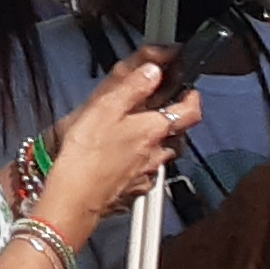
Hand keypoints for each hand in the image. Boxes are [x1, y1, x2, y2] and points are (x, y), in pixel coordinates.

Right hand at [34, 52, 200, 244]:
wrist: (75, 197)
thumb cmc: (87, 151)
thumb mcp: (105, 107)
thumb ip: (133, 87)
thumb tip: (154, 71)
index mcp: (153, 129)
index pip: (190, 112)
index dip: (193, 98)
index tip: (189, 89)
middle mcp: (157, 153)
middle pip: (178, 135)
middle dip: (173, 121)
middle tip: (160, 109)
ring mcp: (148, 174)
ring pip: (162, 155)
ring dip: (157, 143)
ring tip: (140, 134)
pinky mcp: (135, 190)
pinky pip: (147, 173)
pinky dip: (142, 164)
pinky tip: (125, 161)